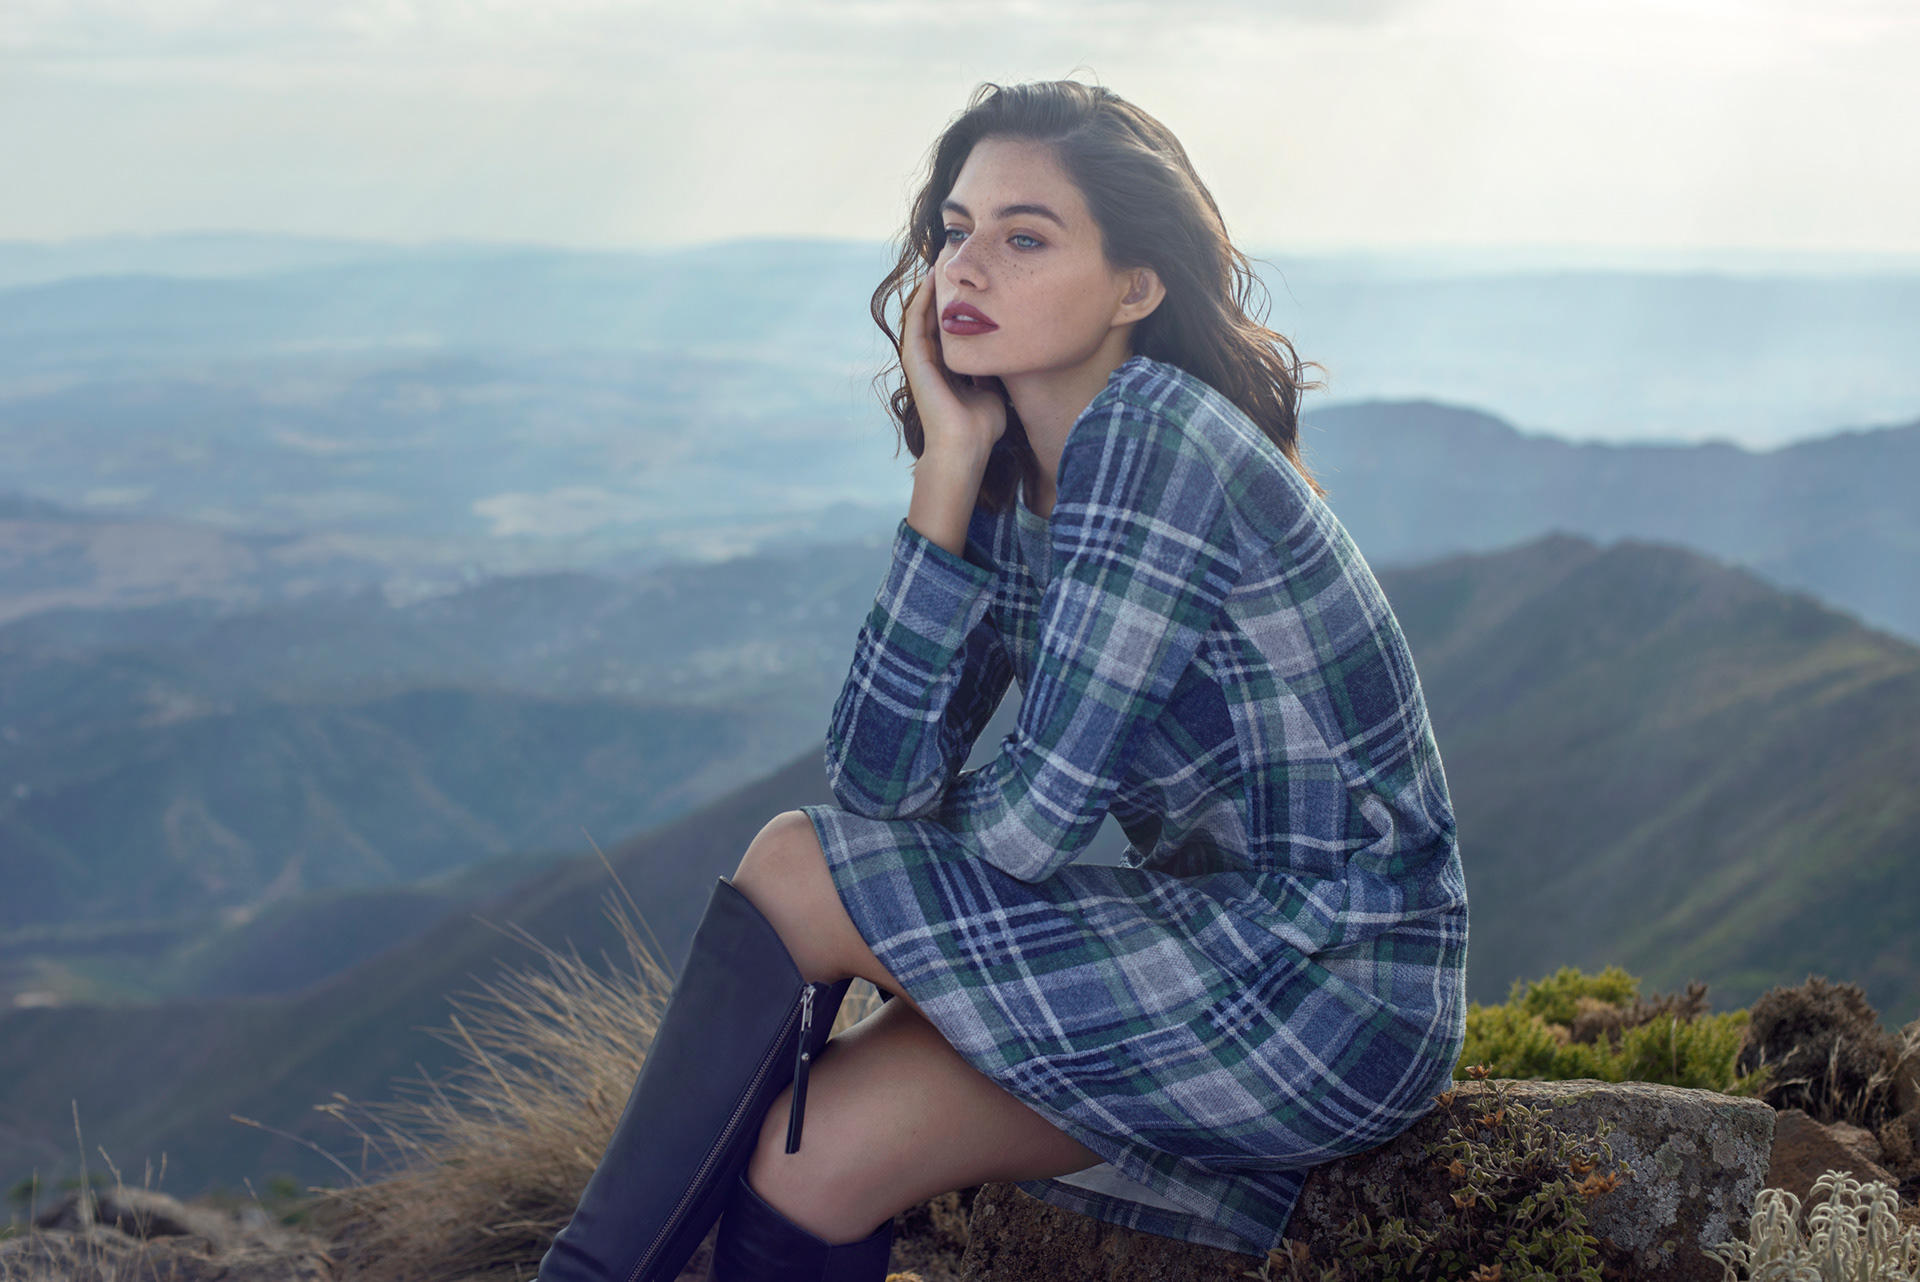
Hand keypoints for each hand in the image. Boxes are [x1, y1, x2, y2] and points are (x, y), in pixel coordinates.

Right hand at [900, 277, 1005, 555]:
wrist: (965, 446)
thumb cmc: (982, 426)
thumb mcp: (995, 387)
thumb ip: (998, 369)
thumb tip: (1014, 352)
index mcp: (948, 366)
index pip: (951, 326)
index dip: (960, 302)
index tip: (974, 281)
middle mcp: (932, 360)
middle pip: (935, 315)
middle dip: (944, 289)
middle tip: (953, 261)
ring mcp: (921, 360)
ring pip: (921, 313)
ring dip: (928, 288)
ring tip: (940, 261)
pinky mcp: (915, 360)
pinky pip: (915, 321)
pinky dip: (921, 299)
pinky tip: (930, 279)